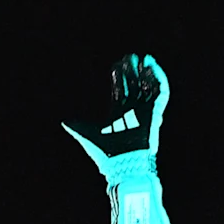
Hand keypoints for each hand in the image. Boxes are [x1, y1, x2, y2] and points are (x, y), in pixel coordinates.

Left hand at [63, 55, 171, 223]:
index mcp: (119, 115)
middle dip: (132, 71)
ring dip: (146, 72)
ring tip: (142, 58)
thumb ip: (77, 127)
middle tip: (129, 57)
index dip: (119, 78)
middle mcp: (134, 112)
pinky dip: (158, 78)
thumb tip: (63, 121)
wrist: (123, 166)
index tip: (116, 65)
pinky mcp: (155, 114)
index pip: (121, 91)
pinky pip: (161, 92)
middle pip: (135, 85)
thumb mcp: (87, 135)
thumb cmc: (106, 155)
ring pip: (148, 86)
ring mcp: (145, 112)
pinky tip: (151, 65)